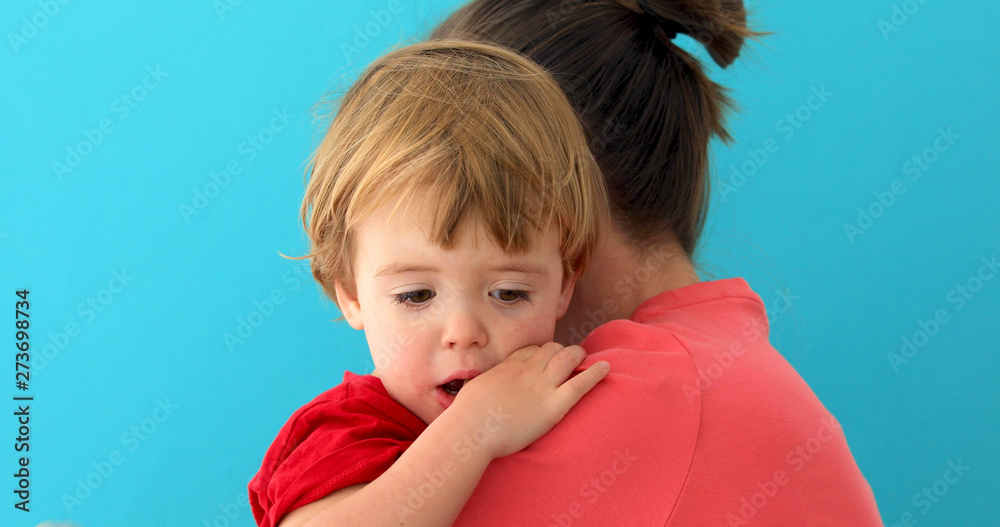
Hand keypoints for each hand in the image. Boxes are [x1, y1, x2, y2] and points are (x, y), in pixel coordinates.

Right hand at [448, 342, 609, 458]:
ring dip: (578, 356)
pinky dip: (596, 373)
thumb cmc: (466, 416)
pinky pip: (580, 383)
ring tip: (585, 359)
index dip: (541, 353)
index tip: (545, 359)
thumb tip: (480, 390)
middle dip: (561, 352)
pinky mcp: (554, 405)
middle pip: (551, 349)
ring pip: (568, 358)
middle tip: (568, 360)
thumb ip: (484, 386)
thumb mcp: (474, 390)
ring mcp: (542, 386)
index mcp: (508, 366)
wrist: (471, 430)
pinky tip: (606, 367)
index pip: (531, 350)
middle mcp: (527, 370)